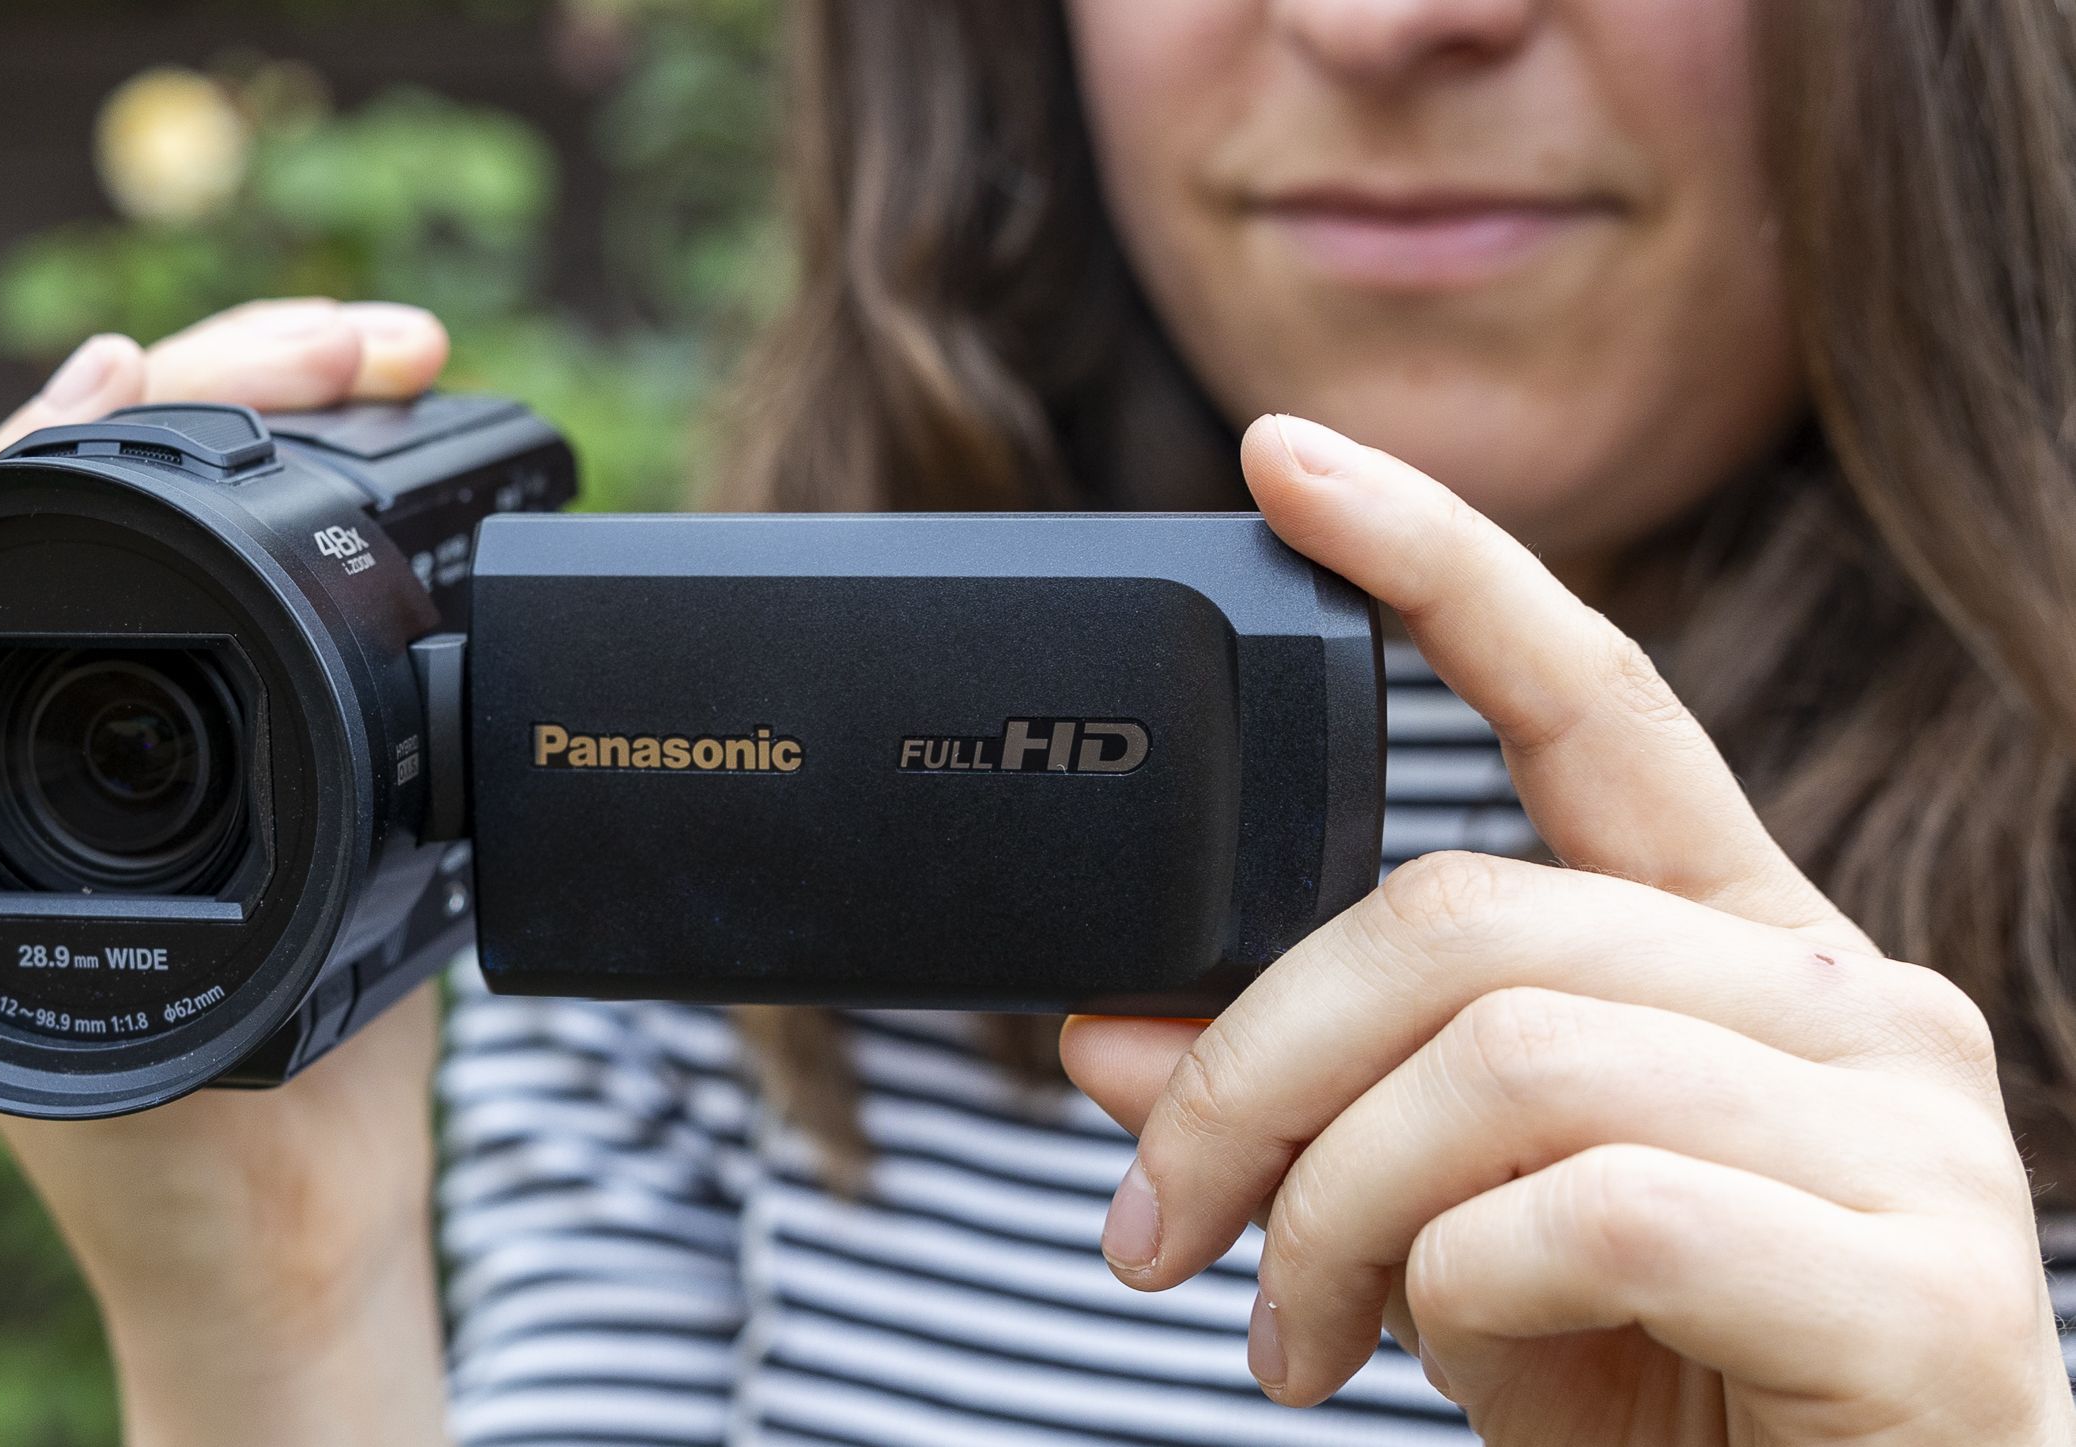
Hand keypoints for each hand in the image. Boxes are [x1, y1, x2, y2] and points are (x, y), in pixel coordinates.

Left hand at [0, 299, 453, 1446]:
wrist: (301, 1246)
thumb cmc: (205, 1178)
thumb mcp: (176, 1046)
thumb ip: (174, 933)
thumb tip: (157, 758)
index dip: (80, 426)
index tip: (166, 361)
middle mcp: (58, 742)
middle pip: (114, 492)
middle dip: (241, 381)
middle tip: (368, 338)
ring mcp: (172, 736)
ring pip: (208, 522)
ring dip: (301, 420)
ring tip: (389, 358)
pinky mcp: (280, 754)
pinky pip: (293, 589)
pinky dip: (350, 502)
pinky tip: (402, 452)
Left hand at [1061, 415, 2073, 1445]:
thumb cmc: (1663, 1405)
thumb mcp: (1442, 1235)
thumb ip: (1308, 1115)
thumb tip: (1104, 1034)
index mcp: (1738, 956)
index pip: (1592, 701)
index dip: (1439, 566)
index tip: (1285, 461)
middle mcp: (1846, 1002)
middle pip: (1459, 916)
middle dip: (1250, 1070)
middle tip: (1158, 1225)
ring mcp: (1908, 1133)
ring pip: (1503, 1056)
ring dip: (1331, 1208)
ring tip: (1292, 1334)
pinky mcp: (1921, 1283)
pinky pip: (1591, 1207)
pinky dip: (1458, 1289)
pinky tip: (1449, 1360)